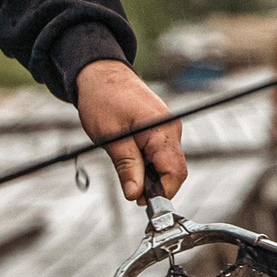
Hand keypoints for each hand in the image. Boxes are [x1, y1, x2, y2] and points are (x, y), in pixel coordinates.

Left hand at [75, 59, 187, 203]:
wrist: (101, 74)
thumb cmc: (103, 99)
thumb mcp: (110, 137)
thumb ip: (126, 166)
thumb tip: (135, 195)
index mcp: (162, 130)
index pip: (175, 171)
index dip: (163, 192)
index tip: (143, 202)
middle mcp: (172, 129)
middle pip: (174, 170)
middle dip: (156, 186)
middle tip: (132, 193)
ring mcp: (168, 128)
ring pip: (167, 163)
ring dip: (151, 175)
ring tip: (127, 173)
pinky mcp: (162, 128)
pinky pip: (162, 153)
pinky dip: (149, 163)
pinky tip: (131, 160)